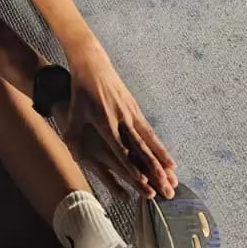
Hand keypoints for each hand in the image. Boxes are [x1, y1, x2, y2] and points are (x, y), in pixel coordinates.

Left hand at [54, 40, 176, 199]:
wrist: (93, 63)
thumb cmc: (81, 89)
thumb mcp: (73, 111)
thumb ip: (73, 134)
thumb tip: (73, 156)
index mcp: (105, 121)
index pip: (120, 149)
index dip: (132, 166)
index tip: (143, 182)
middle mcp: (121, 118)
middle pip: (140, 147)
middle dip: (154, 168)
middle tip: (166, 184)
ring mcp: (130, 112)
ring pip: (149, 139)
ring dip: (162, 157)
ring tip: (174, 173)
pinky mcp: (135, 107)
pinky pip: (148, 130)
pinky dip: (158, 144)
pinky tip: (166, 155)